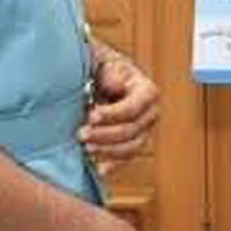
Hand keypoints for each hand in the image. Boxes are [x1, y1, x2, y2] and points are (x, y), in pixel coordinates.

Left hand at [80, 54, 158, 175]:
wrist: (97, 77)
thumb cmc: (99, 66)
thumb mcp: (102, 59)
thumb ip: (107, 68)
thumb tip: (114, 84)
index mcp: (146, 90)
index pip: (135, 107)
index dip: (114, 114)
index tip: (91, 116)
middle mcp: (149, 113)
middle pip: (132, 130)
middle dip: (105, 135)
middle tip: (81, 134)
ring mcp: (142, 130)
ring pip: (131, 147)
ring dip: (107, 151)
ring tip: (86, 148)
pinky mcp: (131, 144)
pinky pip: (125, 159)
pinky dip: (112, 166)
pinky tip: (99, 170)